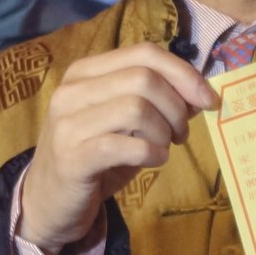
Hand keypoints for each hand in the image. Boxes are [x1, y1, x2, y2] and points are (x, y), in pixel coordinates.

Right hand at [20, 42, 213, 253]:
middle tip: (181, 133)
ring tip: (165, 147)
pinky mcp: (72, 158)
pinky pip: (126, 145)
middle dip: (176, 106)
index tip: (207, 99)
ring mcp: (68, 123)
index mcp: (85, 72)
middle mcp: (72, 91)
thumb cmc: (92, 157)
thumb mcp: (122, 122)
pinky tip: (154, 160)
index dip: (183, 73)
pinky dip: (152, 152)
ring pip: (136, 107)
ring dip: (164, 130)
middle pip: (143, 78)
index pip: (143, 53)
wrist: (48, 201)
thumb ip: (153, 101)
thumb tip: (198, 93)